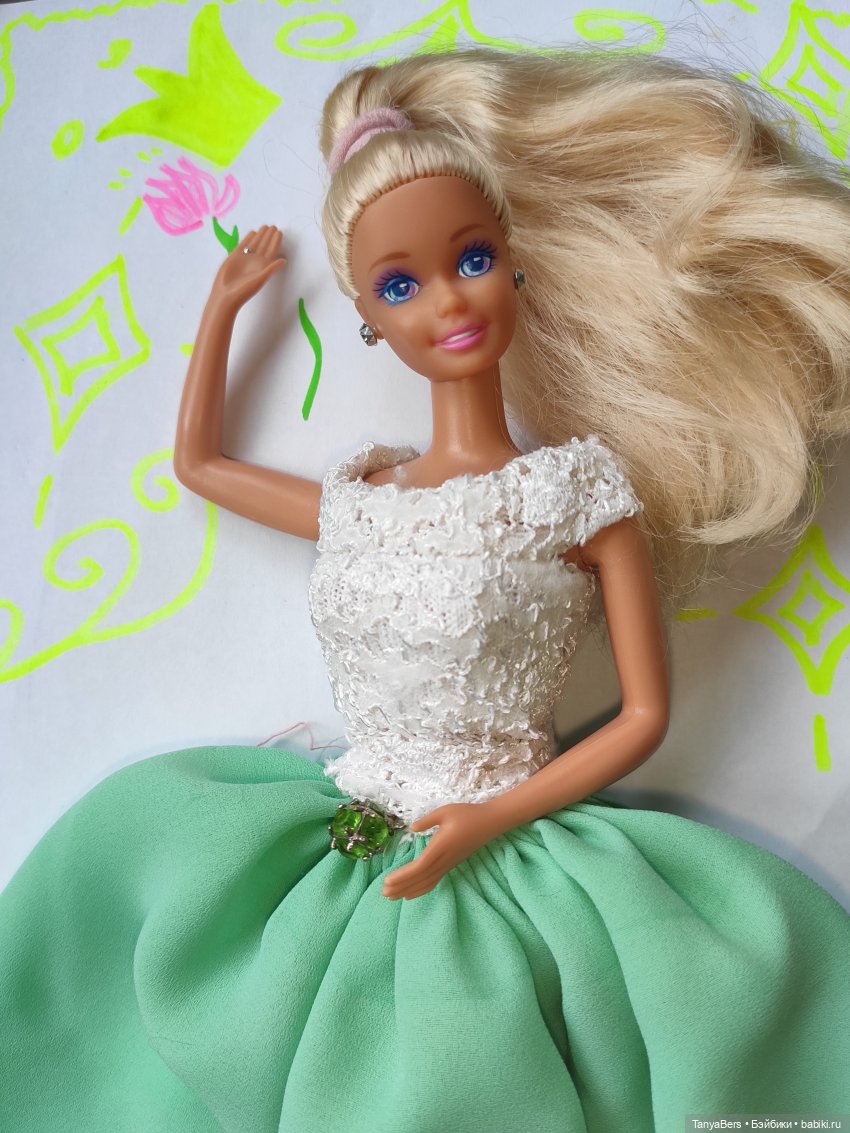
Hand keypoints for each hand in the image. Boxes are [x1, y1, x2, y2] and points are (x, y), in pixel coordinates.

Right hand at [211, 225, 285, 309]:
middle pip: (264, 246)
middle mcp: (255, 262)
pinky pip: (243, 245)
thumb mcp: (260, 279)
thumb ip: (271, 269)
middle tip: (274, 226)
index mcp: (263, 266)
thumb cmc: (244, 290)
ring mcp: (246, 259)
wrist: (226, 294)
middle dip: (269, 236)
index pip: (272, 251)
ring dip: (260, 236)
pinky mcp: (235, 256)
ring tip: (266, 227)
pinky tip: (253, 232)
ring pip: (255, 244)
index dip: (276, 242)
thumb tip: (284, 260)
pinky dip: (248, 239)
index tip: (279, 232)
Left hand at [381, 802, 503, 900]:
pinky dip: (421, 889)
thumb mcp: (445, 812)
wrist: (490, 823)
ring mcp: (448, 864)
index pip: (420, 866)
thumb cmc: (467, 814)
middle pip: (421, 878)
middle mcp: (444, 859)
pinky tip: (410, 894)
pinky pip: (434, 881)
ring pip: (427, 882)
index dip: (404, 876)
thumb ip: (427, 821)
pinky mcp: (451, 865)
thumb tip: (412, 828)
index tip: (387, 880)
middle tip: (383, 893)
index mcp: (441, 846)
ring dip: (408, 890)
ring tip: (392, 897)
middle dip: (401, 886)